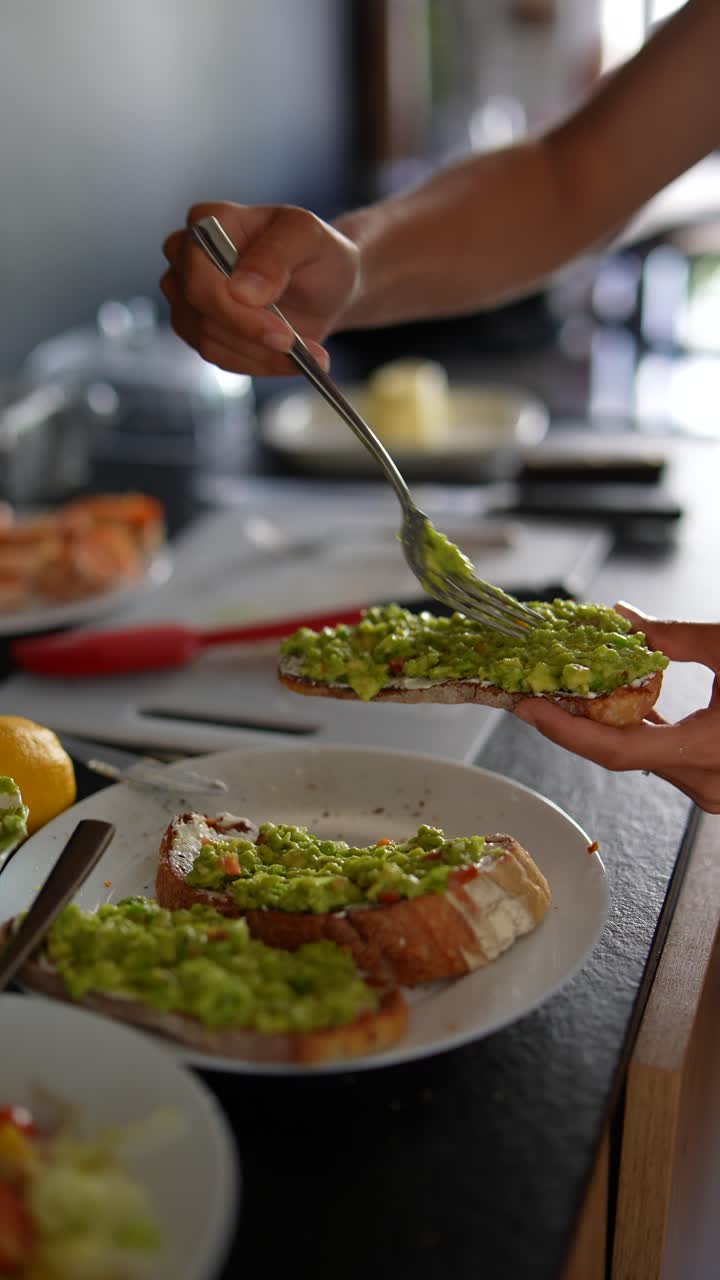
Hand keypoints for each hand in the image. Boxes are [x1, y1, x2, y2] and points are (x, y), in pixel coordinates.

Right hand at [160, 201, 360, 375]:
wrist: (326, 285)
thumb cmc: (316, 252)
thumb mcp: (310, 238)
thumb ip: (276, 254)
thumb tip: (241, 291)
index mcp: (208, 220)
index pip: (200, 275)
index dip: (235, 311)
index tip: (281, 333)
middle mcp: (187, 256)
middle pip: (200, 310)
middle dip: (252, 336)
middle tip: (297, 349)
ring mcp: (188, 296)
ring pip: (209, 340)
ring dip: (262, 355)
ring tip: (305, 354)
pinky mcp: (199, 328)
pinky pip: (220, 357)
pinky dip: (259, 364)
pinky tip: (290, 359)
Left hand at [514, 604, 719, 813]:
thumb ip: (676, 637)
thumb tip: (625, 617)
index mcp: (707, 751)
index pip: (616, 749)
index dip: (565, 730)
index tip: (530, 708)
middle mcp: (705, 781)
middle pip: (619, 752)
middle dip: (572, 723)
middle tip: (533, 694)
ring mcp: (708, 784)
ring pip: (637, 755)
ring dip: (600, 725)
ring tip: (559, 696)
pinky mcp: (709, 774)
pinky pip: (660, 753)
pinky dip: (635, 728)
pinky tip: (613, 704)